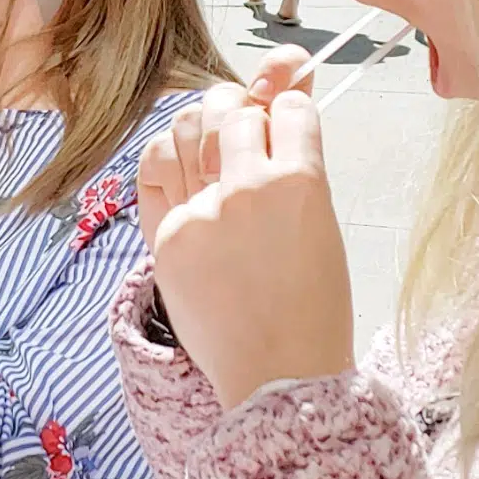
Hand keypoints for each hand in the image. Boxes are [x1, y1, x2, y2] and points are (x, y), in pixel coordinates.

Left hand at [138, 63, 351, 408]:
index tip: (286, 121)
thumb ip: (298, 165)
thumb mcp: (322, 226)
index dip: (289, 110)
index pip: (290, 107)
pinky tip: (185, 176)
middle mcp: (248, 188)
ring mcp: (201, 211)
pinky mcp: (166, 235)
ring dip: (204, 128)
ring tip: (214, 150)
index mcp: (301, 182)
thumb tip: (285, 101)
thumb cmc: (313, 307)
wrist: (280, 377)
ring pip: (190, 126)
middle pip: (233, 109)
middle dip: (241, 111)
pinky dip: (171, 162)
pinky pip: (156, 169)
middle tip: (245, 130)